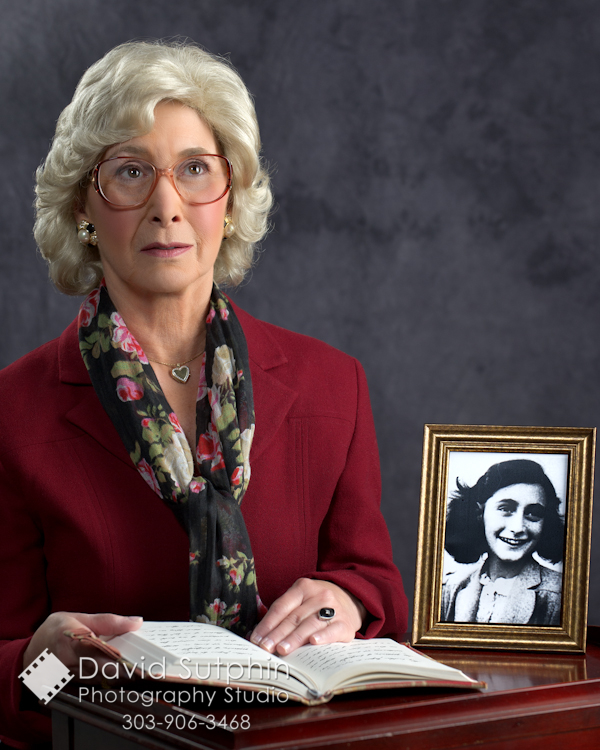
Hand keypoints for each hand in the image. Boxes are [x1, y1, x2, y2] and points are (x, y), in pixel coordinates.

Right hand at [22, 612, 142, 678]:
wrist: (30, 654)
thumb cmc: (55, 631)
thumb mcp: (79, 617)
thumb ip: (109, 621)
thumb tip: (136, 622)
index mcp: (69, 641)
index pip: (96, 650)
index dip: (116, 658)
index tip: (134, 662)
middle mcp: (70, 663)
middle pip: (103, 670)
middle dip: (125, 670)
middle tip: (147, 669)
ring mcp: (72, 678)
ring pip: (103, 680)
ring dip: (124, 676)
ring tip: (145, 671)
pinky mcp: (76, 685)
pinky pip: (99, 684)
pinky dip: (115, 679)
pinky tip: (130, 674)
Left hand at [250, 578, 365, 655]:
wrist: (351, 599)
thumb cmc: (318, 604)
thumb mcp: (301, 599)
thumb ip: (282, 614)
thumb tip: (258, 635)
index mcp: (303, 587)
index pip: (281, 606)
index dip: (267, 624)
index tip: (256, 639)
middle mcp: (318, 595)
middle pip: (294, 617)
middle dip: (277, 634)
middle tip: (265, 648)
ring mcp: (333, 608)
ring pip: (310, 624)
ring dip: (295, 638)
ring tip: (282, 649)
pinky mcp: (345, 623)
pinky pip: (333, 630)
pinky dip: (323, 636)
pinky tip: (314, 642)